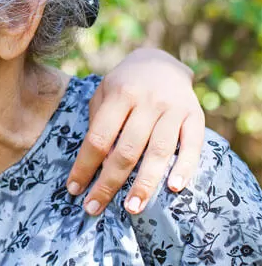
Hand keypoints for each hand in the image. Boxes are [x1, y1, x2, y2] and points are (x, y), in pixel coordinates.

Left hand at [67, 48, 204, 215]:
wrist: (160, 62)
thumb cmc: (123, 85)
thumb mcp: (102, 94)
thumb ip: (98, 124)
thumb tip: (92, 164)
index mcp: (119, 95)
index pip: (98, 137)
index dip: (85, 166)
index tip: (74, 189)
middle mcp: (147, 101)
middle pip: (127, 150)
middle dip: (109, 183)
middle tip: (94, 208)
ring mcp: (173, 109)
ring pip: (159, 152)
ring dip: (144, 183)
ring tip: (132, 208)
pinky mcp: (196, 116)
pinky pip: (192, 146)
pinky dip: (185, 167)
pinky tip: (173, 188)